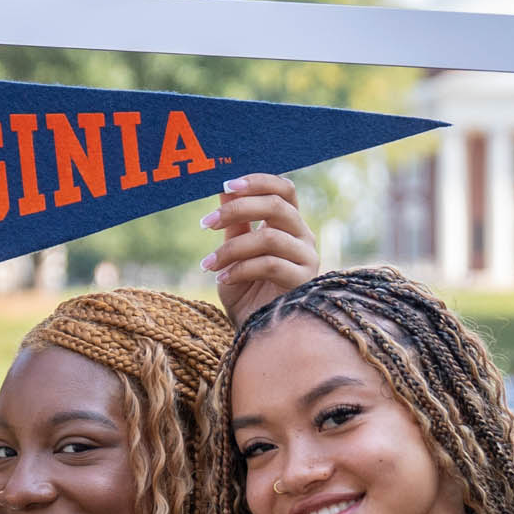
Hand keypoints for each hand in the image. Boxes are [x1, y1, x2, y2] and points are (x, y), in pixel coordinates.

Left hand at [201, 173, 319, 321]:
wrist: (254, 332)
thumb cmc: (245, 292)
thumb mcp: (233, 252)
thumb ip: (234, 223)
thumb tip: (223, 187)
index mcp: (288, 224)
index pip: (283, 189)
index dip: (257, 181)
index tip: (225, 185)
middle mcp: (303, 237)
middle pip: (276, 206)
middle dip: (237, 210)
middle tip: (206, 224)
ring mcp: (307, 259)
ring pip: (269, 237)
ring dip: (231, 249)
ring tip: (209, 264)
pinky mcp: (304, 282)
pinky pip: (270, 264)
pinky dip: (240, 269)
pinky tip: (222, 279)